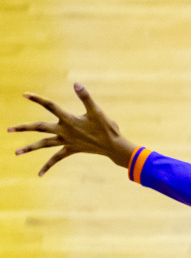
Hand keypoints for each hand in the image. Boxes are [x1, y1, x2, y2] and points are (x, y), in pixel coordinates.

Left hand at [11, 84, 136, 175]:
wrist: (113, 147)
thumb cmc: (107, 128)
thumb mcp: (96, 111)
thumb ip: (85, 97)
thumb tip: (76, 84)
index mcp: (69, 120)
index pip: (50, 107)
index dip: (38, 100)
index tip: (25, 95)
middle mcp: (64, 131)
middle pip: (40, 128)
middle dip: (24, 128)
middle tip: (8, 129)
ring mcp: (66, 142)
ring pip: (44, 145)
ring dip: (29, 148)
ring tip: (16, 152)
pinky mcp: (71, 150)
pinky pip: (56, 159)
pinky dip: (48, 166)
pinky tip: (39, 174)